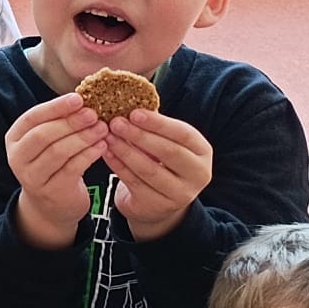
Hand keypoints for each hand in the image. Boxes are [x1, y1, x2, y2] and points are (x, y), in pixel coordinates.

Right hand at [7, 92, 107, 248]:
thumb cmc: (53, 164)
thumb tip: (84, 97)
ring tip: (103, 128)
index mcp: (14, 138)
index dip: (55, 107)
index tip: (79, 98)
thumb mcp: (47, 142)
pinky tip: (102, 146)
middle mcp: (18, 158)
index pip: (32, 117)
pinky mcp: (51, 192)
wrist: (50, 205)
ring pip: (58, 152)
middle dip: (70, 122)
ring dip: (83, 137)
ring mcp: (32, 177)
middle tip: (94, 114)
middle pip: (43, 135)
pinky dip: (89, 155)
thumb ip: (58, 122)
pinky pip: (72, 169)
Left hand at [105, 111, 214, 241]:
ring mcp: (180, 194)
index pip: (183, 134)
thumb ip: (154, 127)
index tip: (134, 112)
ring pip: (149, 170)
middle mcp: (198, 174)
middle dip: (139, 136)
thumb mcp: (166, 144)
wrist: (158, 203)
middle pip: (168, 152)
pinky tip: (105, 152)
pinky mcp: (158, 206)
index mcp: (203, 152)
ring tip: (107, 136)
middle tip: (115, 122)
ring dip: (125, 150)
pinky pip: (134, 183)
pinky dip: (118, 166)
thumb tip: (127, 101)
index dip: (158, 123)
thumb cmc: (161, 163)